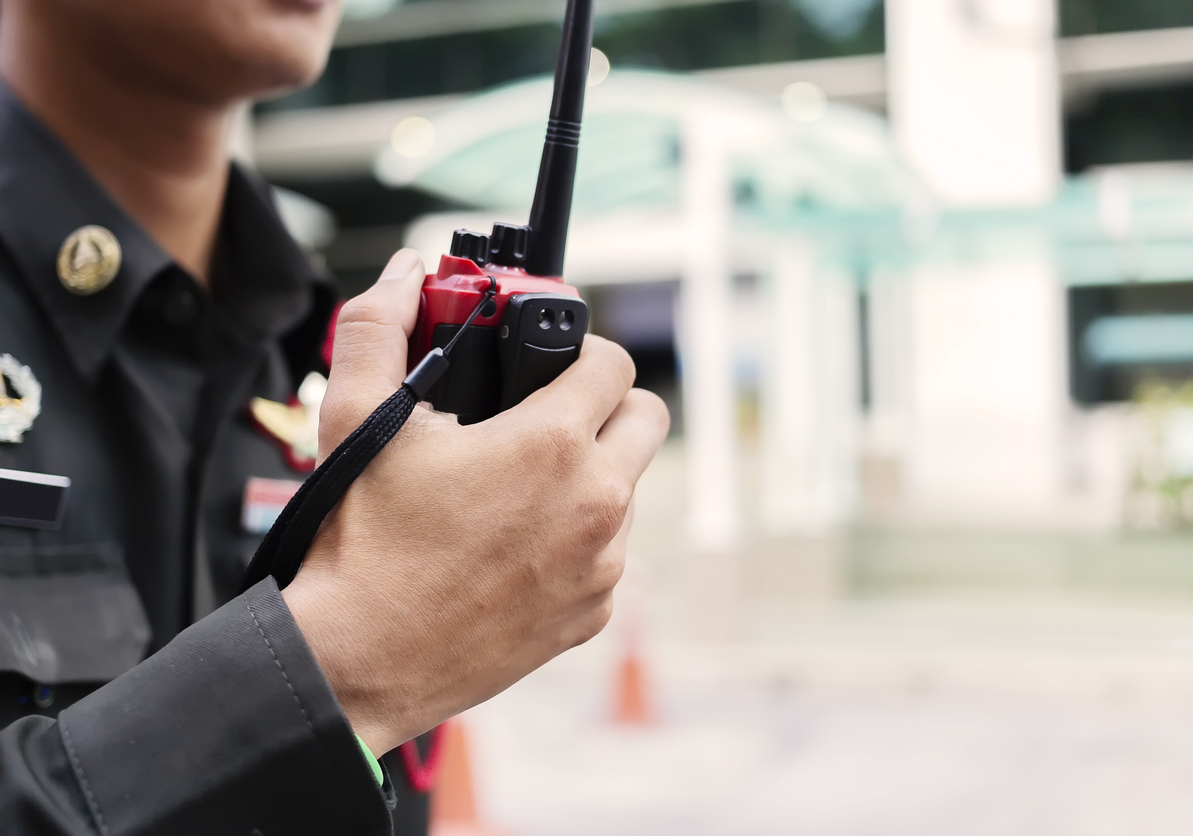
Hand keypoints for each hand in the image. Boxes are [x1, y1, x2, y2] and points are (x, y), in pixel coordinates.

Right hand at [282, 249, 669, 755]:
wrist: (360, 661)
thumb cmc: (361, 544)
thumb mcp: (357, 420)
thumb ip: (379, 327)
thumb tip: (402, 273)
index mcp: (551, 445)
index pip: (613, 362)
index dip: (581, 350)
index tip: (550, 364)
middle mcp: (594, 503)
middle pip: (647, 418)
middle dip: (606, 404)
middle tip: (551, 413)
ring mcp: (601, 563)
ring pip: (630, 487)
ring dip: (593, 472)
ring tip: (524, 482)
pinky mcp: (593, 612)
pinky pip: (609, 552)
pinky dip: (580, 537)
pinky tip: (520, 541)